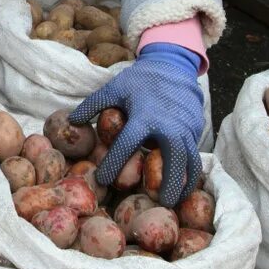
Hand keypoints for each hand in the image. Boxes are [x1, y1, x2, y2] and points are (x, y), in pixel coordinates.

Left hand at [68, 43, 203, 206]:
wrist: (173, 66)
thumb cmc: (140, 80)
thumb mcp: (115, 87)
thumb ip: (93, 104)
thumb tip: (72, 121)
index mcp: (144, 116)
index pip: (128, 145)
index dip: (114, 164)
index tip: (103, 180)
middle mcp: (169, 125)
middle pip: (173, 162)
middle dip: (167, 185)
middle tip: (158, 203)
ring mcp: (187, 128)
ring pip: (191, 162)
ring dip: (184, 183)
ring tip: (175, 202)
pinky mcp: (197, 128)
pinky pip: (195, 155)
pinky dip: (191, 172)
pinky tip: (183, 185)